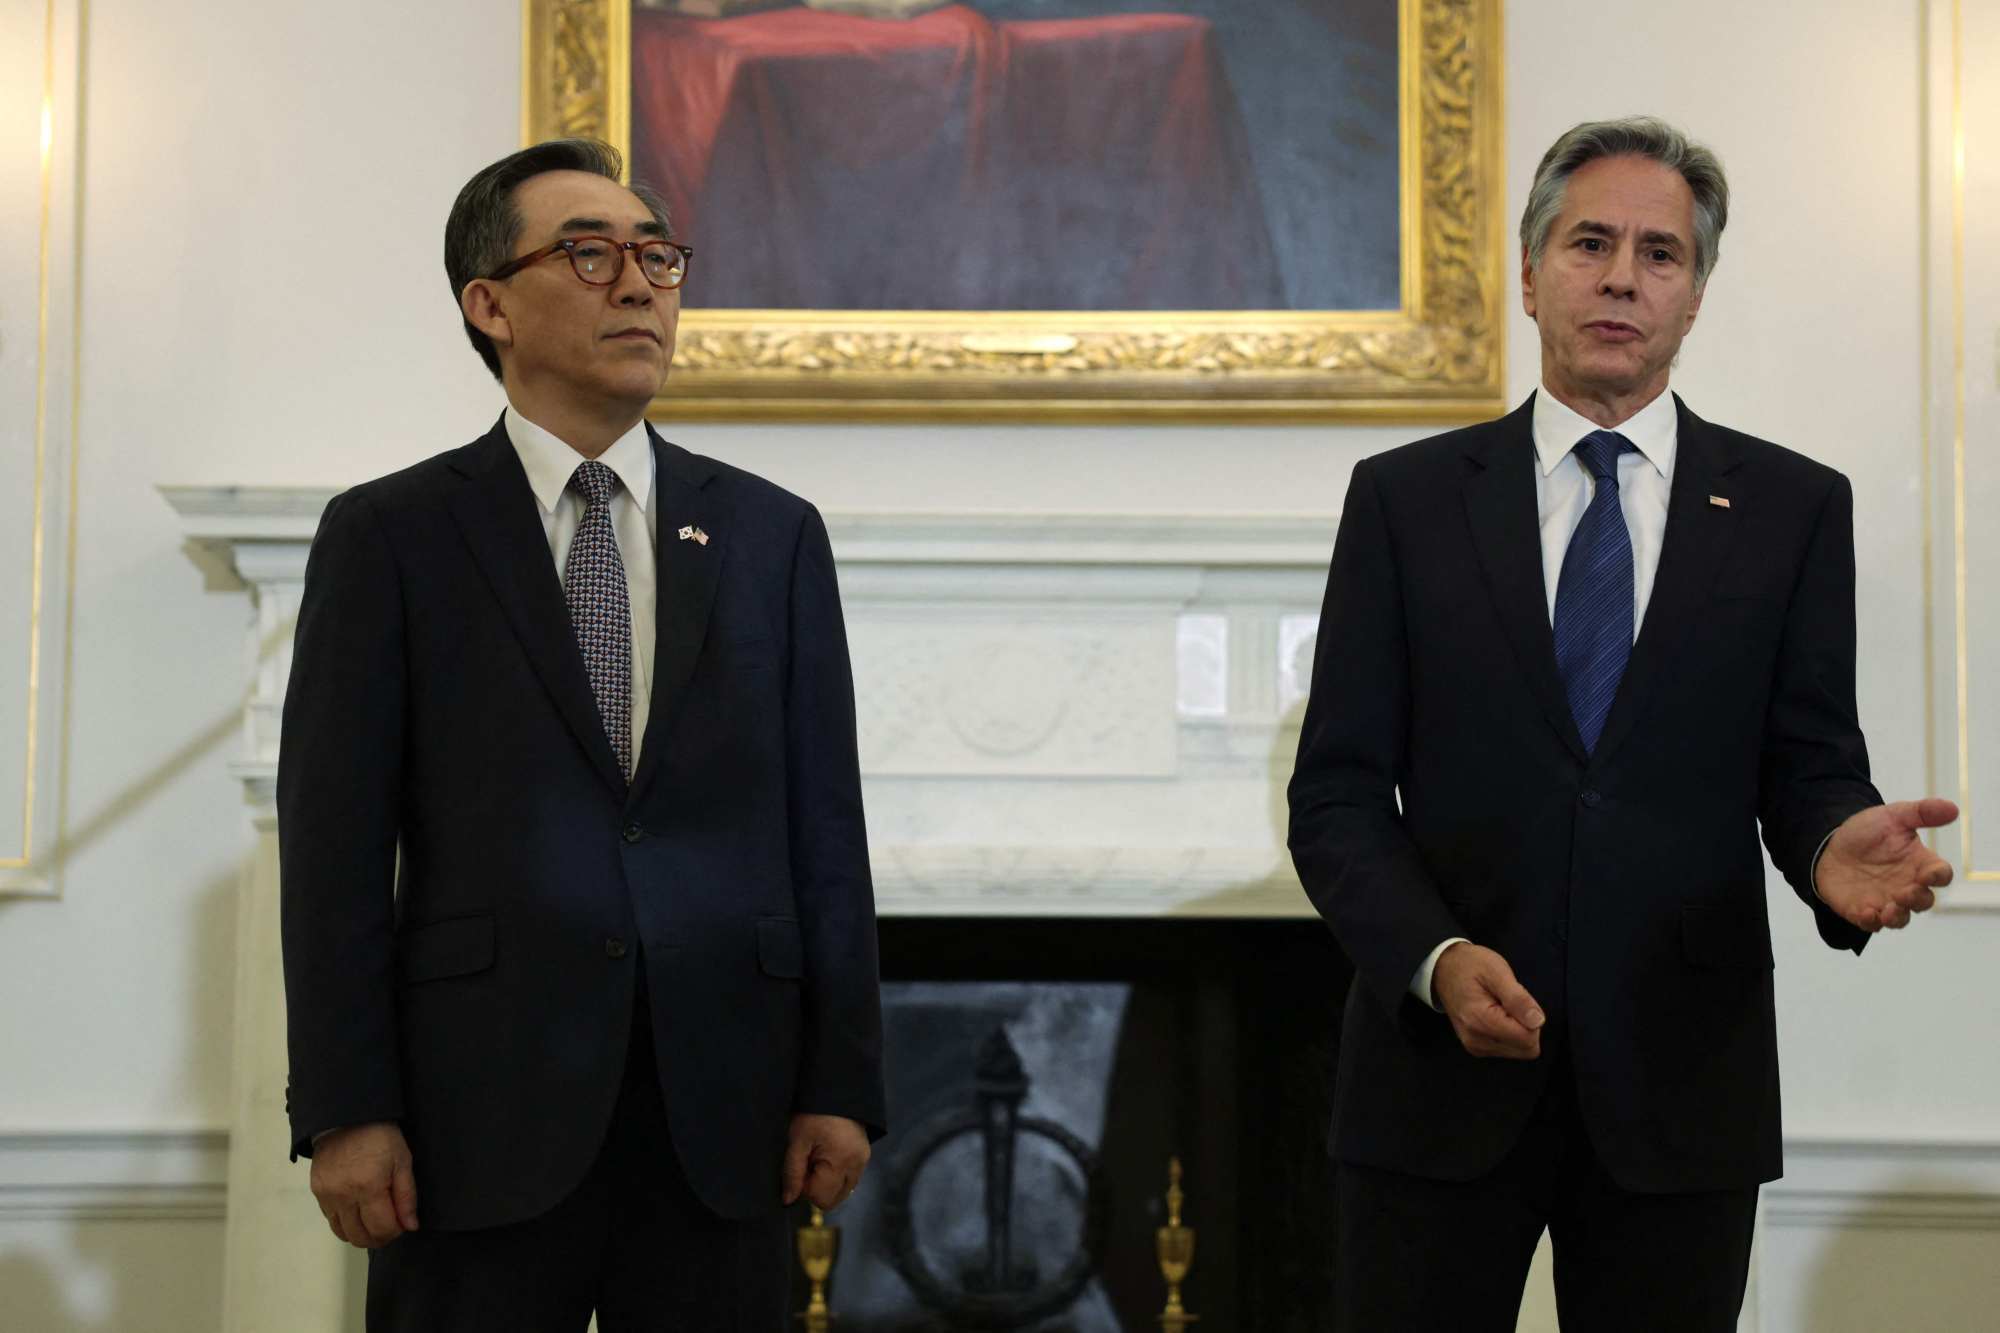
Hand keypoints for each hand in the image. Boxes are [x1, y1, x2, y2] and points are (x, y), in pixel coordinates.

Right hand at [310, 1122, 417, 1248]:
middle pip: (360, 1237)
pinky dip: (346, 1223)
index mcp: (368, 1187)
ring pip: (343, 1233)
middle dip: (379, 1238)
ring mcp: (327, 1196)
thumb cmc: (381, 1137)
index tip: (402, 1224)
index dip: (395, 1232)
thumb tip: (410, 1226)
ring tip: (374, 1221)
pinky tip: (358, 1212)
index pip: (381, 1229)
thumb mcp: (403, 1161)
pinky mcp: (317, 1192)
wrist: (347, 1117)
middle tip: (390, 1226)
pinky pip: (331, 1220)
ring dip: (361, 1234)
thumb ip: (407, 1196)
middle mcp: (344, 1196)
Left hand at [782, 1113, 870, 1211]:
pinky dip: (835, 1174)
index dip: (805, 1188)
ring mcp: (863, 1160)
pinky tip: (827, 1154)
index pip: (821, 1198)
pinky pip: (848, 1178)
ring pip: (842, 1190)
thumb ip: (792, 1173)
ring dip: (827, 1182)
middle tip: (808, 1162)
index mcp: (842, 1161)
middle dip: (817, 1188)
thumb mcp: (797, 1141)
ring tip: (817, 1156)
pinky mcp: (864, 1155)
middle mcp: (857, 1164)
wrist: (836, 1087)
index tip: (801, 1166)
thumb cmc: (813, 1112)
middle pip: (834, 1200)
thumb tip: (788, 1201)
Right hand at [1432, 942, 1544, 1059]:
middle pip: (1526, 1048)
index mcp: (1480, 1021)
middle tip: (1508, 1002)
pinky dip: (1509, 1033)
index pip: (1527, 1039)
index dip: (1531, 1018)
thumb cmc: (1470, 965)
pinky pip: (1509, 1049)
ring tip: (1500, 1006)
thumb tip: (1538, 1022)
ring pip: (1519, 1050)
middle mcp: (1476, 1041)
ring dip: (1517, 1029)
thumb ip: (1518, 998)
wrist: (1443, 968)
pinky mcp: (1476, 1048)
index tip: (1516, 999)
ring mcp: (1475, 1047)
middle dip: (1526, 1025)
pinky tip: (1496, 1015)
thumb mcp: (1497, 972)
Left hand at [1815, 798, 1958, 931]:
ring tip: (1889, 910)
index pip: (1940, 875)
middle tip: (1905, 892)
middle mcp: (1907, 886)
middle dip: (1917, 900)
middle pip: (1923, 901)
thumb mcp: (1893, 816)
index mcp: (1919, 864)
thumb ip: (1921, 813)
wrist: (1829, 843)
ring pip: (1900, 918)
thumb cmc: (1868, 832)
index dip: (1939, 876)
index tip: (1930, 873)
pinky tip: (1865, 912)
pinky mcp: (1861, 910)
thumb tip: (1953, 808)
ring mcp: (1885, 900)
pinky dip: (1870, 921)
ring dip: (1897, 916)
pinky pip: (1871, 923)